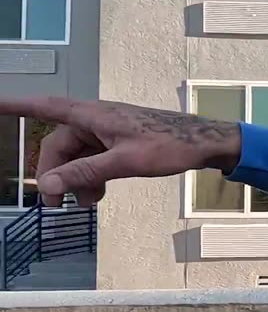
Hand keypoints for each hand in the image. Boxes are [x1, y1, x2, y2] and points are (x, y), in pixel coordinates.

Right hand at [0, 97, 242, 206]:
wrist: (204, 142)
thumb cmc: (169, 145)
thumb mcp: (125, 162)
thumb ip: (85, 173)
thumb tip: (47, 185)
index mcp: (92, 115)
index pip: (44, 107)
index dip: (15, 106)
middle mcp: (95, 119)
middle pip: (58, 145)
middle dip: (55, 174)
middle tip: (56, 205)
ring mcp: (107, 130)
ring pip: (76, 155)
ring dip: (75, 179)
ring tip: (86, 203)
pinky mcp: (118, 141)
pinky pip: (93, 158)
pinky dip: (91, 176)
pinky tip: (98, 195)